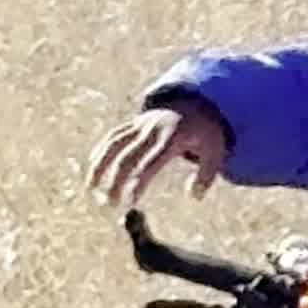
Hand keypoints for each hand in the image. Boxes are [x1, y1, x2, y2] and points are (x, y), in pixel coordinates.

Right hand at [87, 100, 228, 211]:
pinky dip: (101, 151)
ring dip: (100, 166)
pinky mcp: (133, 123)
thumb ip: (206, 175)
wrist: (196, 102)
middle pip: (127, 156)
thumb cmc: (206, 133)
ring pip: (114, 144)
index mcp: (172, 138)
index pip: (151, 162)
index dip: (138, 182)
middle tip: (110, 205)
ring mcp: (140, 124)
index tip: (129, 202)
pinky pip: (113, 137)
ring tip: (91, 189)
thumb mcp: (216, 151)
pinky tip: (92, 169)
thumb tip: (195, 197)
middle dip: (116, 181)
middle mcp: (152, 130)